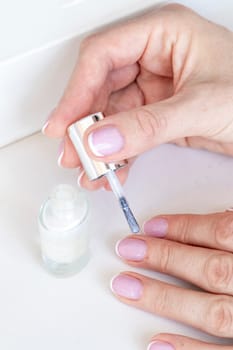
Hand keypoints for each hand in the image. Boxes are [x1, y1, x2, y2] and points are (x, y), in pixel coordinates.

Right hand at [43, 4, 232, 189]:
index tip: (64, 124)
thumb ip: (149, 125)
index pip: (102, 56)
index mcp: (162, 34)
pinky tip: (113, 171)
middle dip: (85, 126)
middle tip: (75, 155)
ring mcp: (154, 88)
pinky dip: (118, 154)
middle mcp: (153, 58)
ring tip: (92, 172)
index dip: (77, 91)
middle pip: (100, 88)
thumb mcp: (203, 106)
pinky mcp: (157, 115)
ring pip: (111, 115)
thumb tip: (101, 140)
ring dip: (99, 146)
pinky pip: (127, 132)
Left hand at [111, 211, 232, 348]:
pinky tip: (157, 342)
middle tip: (128, 250)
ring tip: (128, 287)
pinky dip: (188, 349)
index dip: (183, 227)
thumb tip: (195, 230)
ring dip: (164, 298)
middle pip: (210, 269)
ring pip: (212, 310)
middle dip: (164, 257)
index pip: (221, 232)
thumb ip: (232, 237)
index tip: (151, 227)